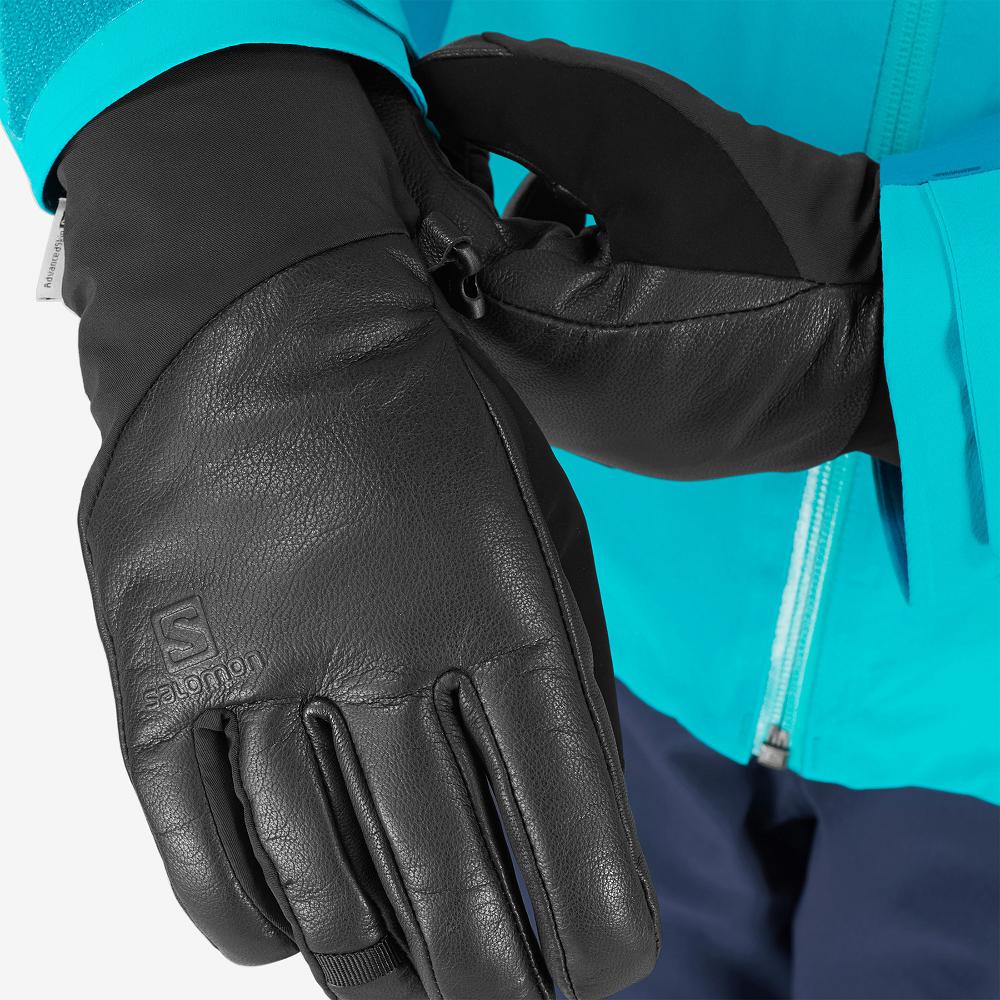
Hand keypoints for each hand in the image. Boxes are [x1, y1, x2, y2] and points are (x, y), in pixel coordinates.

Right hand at [60, 45, 657, 998]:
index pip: (566, 812)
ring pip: (326, 886)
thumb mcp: (537, 515)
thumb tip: (577, 806)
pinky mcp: (160, 669)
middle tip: (516, 999)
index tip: (608, 966)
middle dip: (497, 971)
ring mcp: (262, 662)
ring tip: (413, 989)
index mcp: (498, 606)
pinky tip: (291, 934)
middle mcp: (383, 649)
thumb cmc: (426, 419)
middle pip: (450, 880)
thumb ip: (565, 658)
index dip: (595, 914)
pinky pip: (201, 846)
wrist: (272, 317)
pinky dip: (253, 919)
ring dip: (380, 966)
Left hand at [415, 34, 896, 477]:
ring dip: (534, 235)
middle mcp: (547, 408)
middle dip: (481, 199)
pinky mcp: (620, 423)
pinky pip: (560, 339)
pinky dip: (572, 277)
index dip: (423, 163)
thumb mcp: (643, 139)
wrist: (883, 346)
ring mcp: (586, 426)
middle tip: (506, 143)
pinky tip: (614, 240)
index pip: (433, 244)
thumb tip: (438, 76)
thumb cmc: (782, 248)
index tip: (425, 110)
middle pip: (470, 284)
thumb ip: (523, 97)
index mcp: (539, 349)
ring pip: (516, 310)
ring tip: (587, 197)